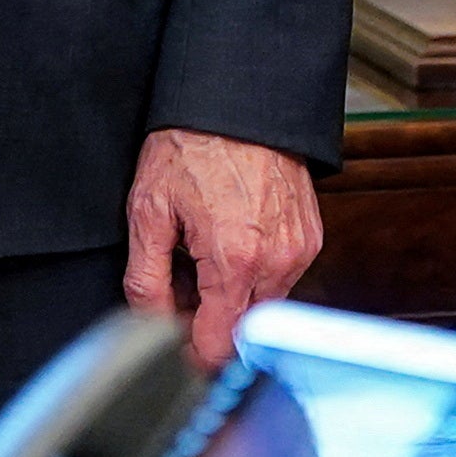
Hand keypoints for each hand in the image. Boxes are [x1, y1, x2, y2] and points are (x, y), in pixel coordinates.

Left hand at [124, 130, 323, 367]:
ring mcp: (299, 251)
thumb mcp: (149, 212)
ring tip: (203, 257)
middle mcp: (276, 262)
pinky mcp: (309, 238)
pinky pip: (281, 278)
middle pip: (242, 331)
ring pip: (262, 306)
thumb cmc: (192, 146)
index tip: (174, 346)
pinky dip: (254, 274)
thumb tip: (151, 325)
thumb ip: (146, 281)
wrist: (237, 102)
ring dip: (232, 298)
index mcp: (235, 260)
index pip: (219, 347)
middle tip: (179, 287)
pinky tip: (231, 243)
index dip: (191, 354)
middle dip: (208, 323)